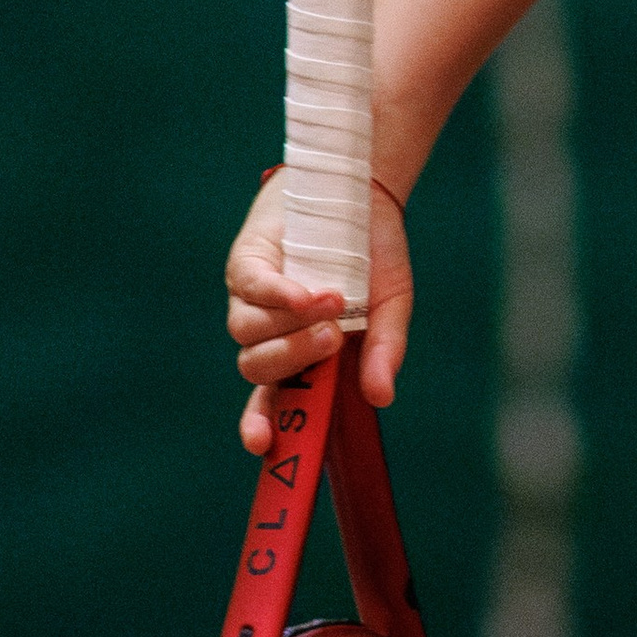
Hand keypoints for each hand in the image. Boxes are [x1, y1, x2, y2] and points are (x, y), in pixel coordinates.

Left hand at [226, 175, 415, 455]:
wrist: (364, 192)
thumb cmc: (375, 257)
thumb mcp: (390, 308)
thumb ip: (383, 351)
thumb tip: (380, 396)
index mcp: (301, 355)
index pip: (270, 402)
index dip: (260, 425)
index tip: (263, 444)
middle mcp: (270, 332)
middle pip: (257, 369)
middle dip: (293, 360)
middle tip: (333, 339)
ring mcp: (251, 299)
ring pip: (247, 334)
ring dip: (291, 327)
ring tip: (334, 302)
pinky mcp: (246, 263)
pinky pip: (249, 289)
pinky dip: (279, 296)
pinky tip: (309, 292)